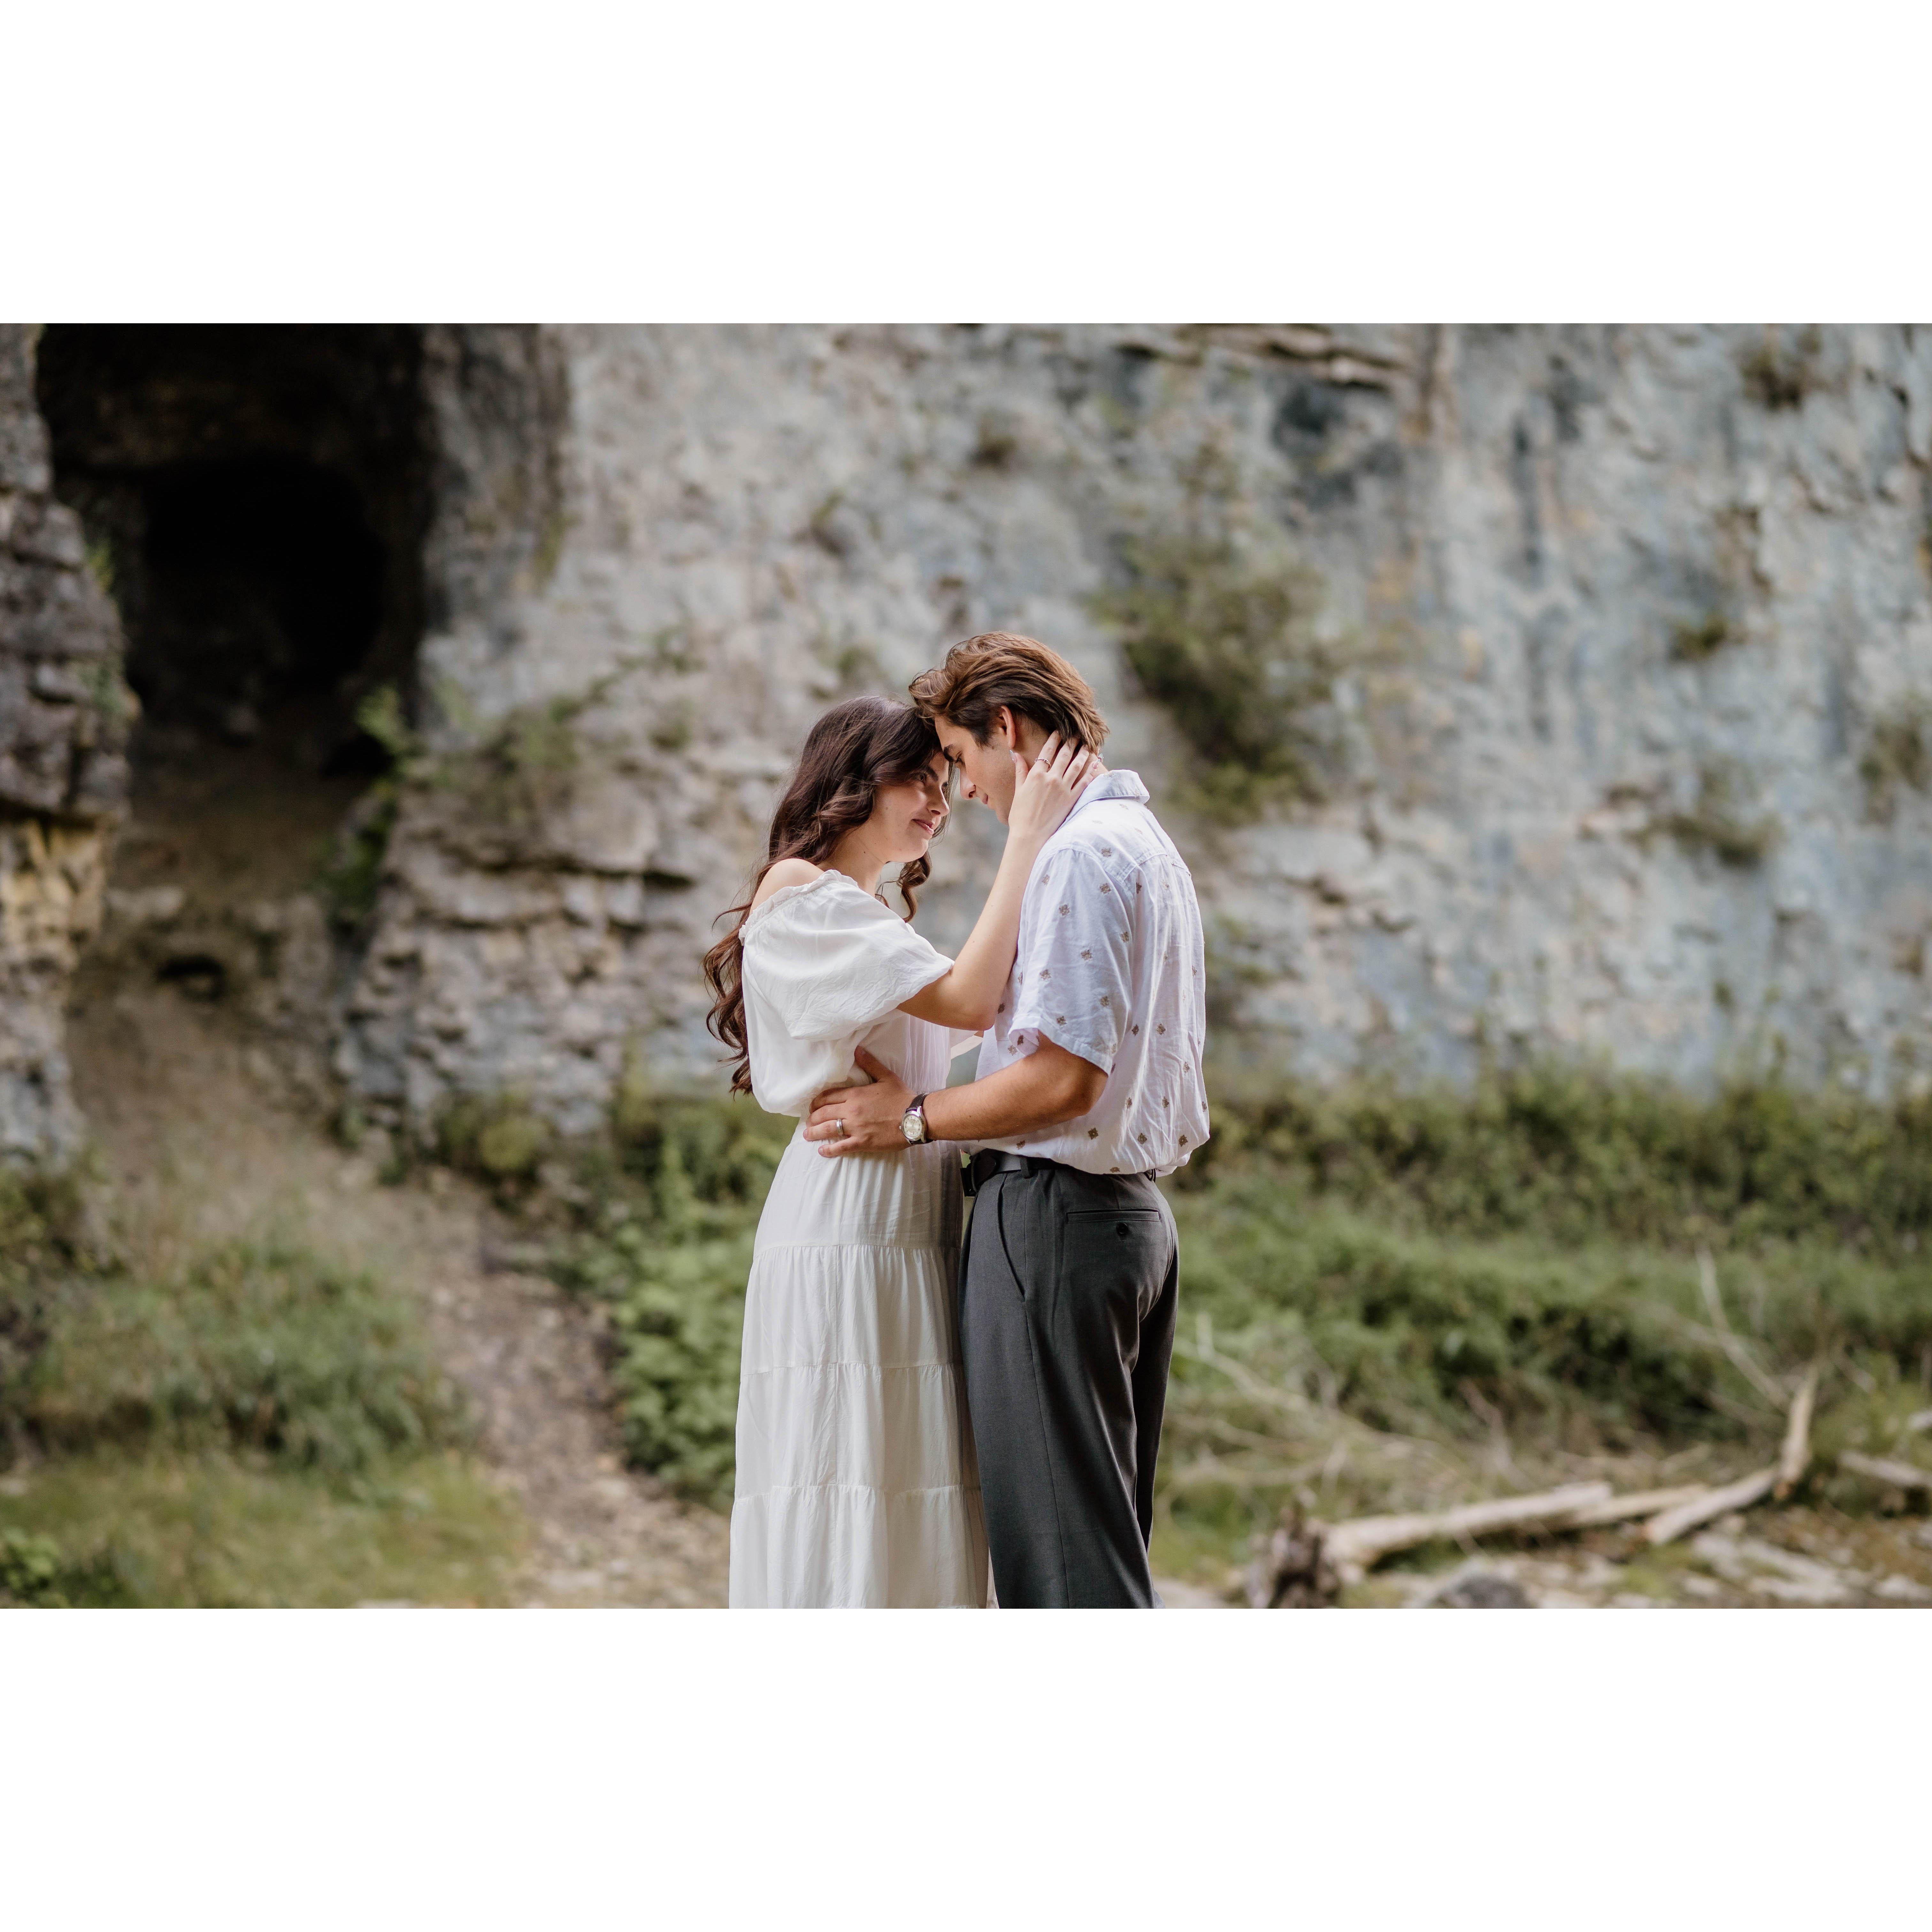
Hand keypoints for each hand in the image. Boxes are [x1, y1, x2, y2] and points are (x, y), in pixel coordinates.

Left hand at [804, 1046, 912, 1157]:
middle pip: (824, 1113)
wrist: (915, 1117)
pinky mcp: (862, 1142)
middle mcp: (851, 1111)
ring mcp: (856, 1128)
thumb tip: (857, 1049)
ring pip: (828, 1130)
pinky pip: (841, 1147)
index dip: (817, 1102)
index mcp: (855, 1095)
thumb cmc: (902, 1097)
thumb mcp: (886, 1077)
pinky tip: (822, 1151)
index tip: (812, 1106)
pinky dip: (829, 1150)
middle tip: (808, 1122)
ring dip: (814, 1133)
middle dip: (812, 1118)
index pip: (828, 1096)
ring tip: (807, 1135)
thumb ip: (870, 1063)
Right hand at [1005, 732, 1100, 848]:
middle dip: (1071, 743)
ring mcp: (1063, 789)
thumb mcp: (1018, 790)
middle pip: (1064, 755)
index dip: (1054, 739)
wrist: (1030, 836)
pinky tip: (1095, 763)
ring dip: (1083, 753)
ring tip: (1087, 745)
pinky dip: (1090, 771)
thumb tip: (1016, 754)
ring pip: (1076, 766)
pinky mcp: (1071, 799)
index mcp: (1036, 775)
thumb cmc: (1020, 815)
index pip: (1047, 751)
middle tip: (1077, 734)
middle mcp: (1051, 779)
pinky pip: (1084, 782)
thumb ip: (1020, 771)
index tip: (1059, 732)